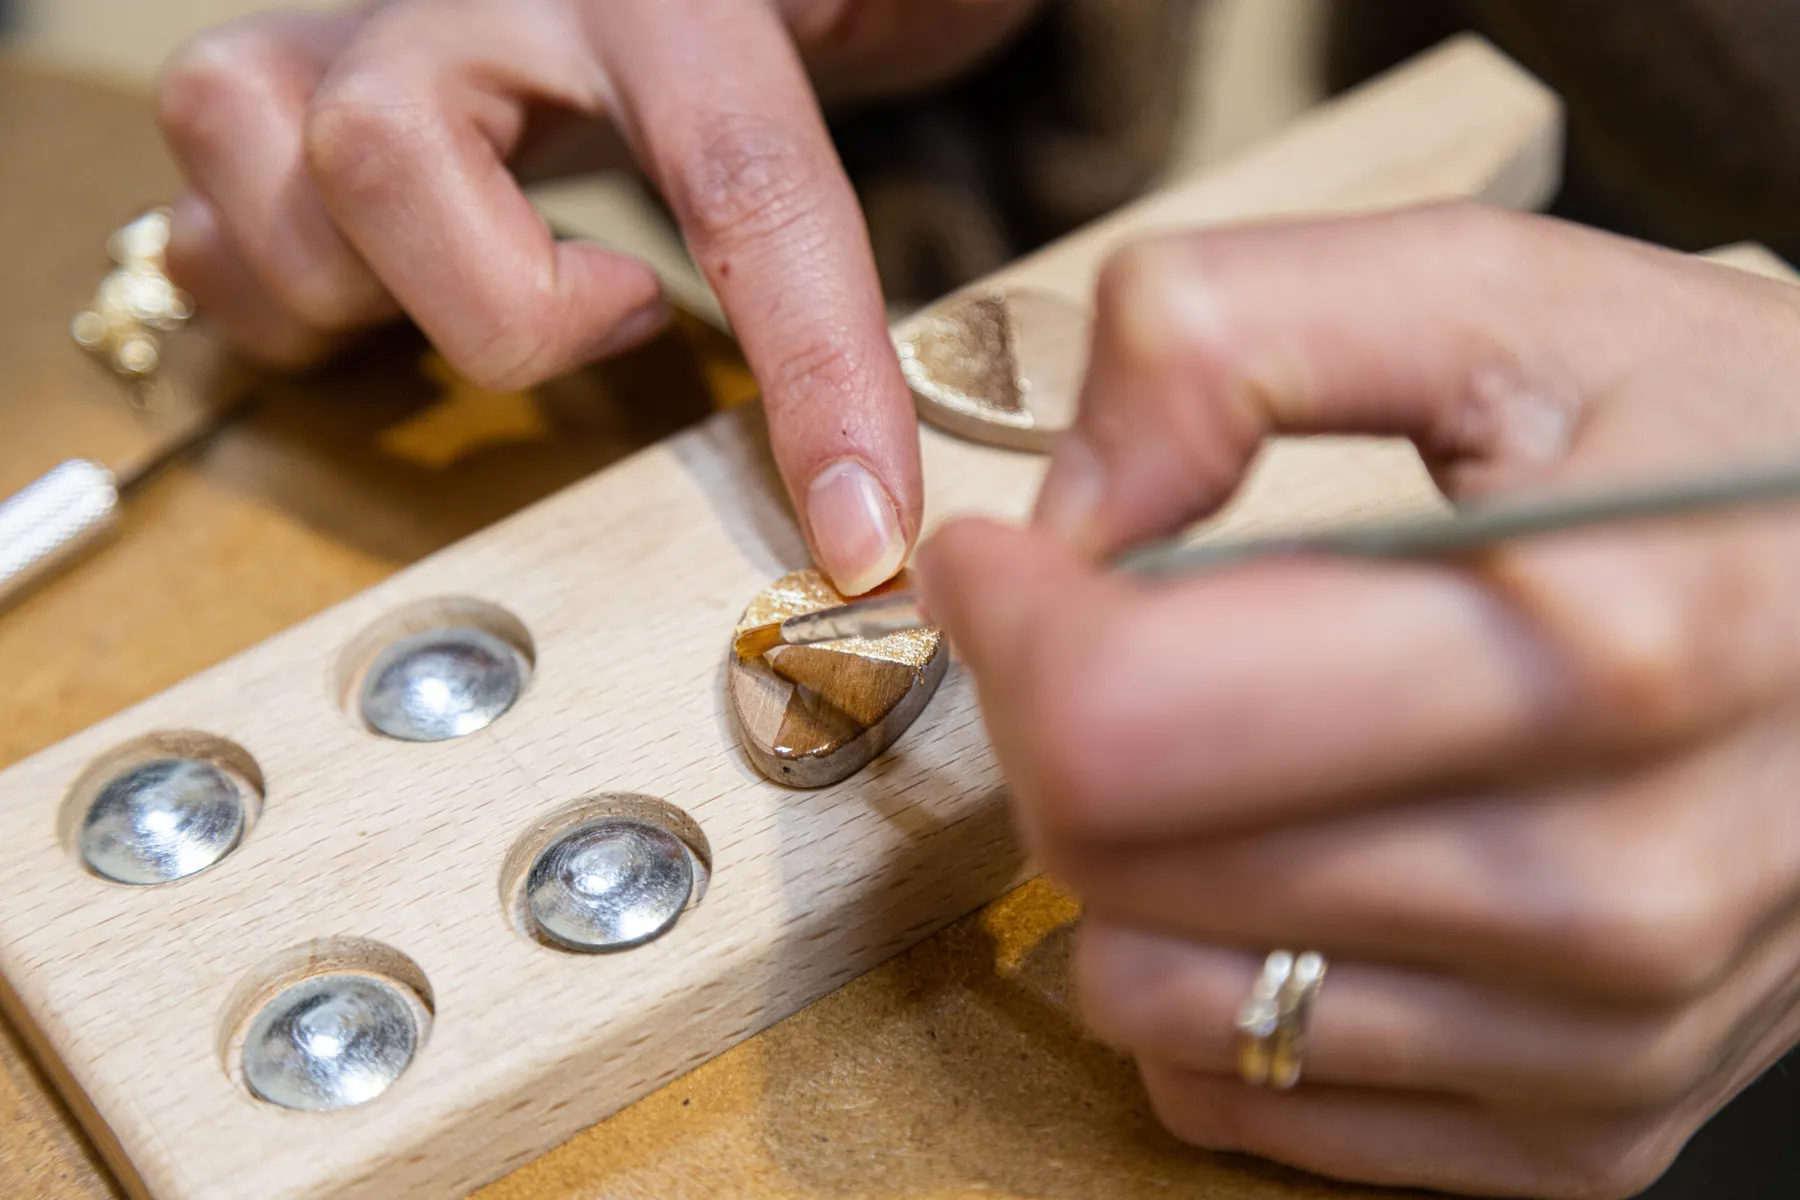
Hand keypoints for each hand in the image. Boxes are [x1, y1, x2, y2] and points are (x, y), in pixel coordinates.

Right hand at [154, 0, 1039, 594]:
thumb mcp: (868, 12)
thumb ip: (916, 90)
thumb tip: (936, 360)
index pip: (748, 185)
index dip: (815, 376)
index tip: (860, 535)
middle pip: (386, 151)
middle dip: (499, 307)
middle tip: (622, 313)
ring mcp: (354, 26)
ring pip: (252, 154)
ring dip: (371, 295)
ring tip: (504, 290)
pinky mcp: (283, 92)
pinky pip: (208, 225)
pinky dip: (285, 304)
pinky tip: (397, 303)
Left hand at [919, 204, 1799, 1197]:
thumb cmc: (1724, 447)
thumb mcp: (1501, 296)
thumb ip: (1232, 337)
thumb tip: (1061, 516)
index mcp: (1590, 651)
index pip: (1131, 721)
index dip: (1010, 625)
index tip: (998, 562)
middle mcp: (1612, 889)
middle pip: (1119, 864)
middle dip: (1054, 727)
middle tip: (1104, 638)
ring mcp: (1605, 1038)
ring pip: (1159, 1001)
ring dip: (1124, 863)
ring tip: (1216, 749)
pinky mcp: (1587, 1129)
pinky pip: (1251, 1102)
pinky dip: (1212, 979)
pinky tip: (1287, 864)